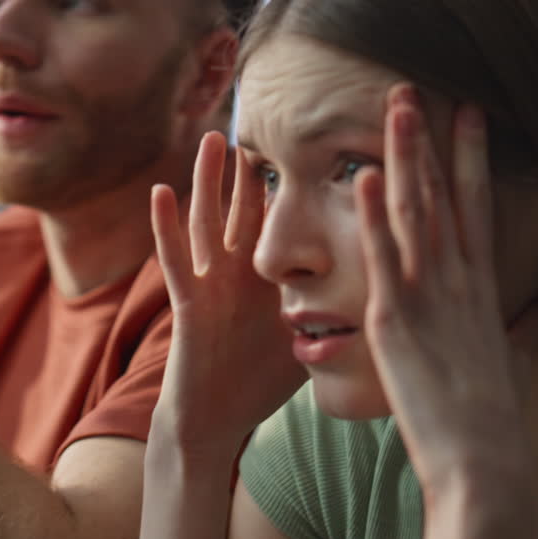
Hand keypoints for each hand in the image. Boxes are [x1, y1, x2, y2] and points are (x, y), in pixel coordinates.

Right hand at [150, 132, 305, 459]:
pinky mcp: (188, 304)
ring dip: (207, 181)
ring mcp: (209, 284)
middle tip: (263, 117)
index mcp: (266, 278)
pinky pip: (175, 260)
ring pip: (209, 222)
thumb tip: (377, 294)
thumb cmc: (257, 382)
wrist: (215, 421)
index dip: (294, 185)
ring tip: (211, 139)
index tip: (316, 145)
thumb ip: (330, 310)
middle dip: (252, 168)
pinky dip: (166, 227)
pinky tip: (160, 193)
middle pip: (245, 209)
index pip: (283, 221)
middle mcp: (236, 273)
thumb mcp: (302, 337)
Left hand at [355, 85, 537, 495]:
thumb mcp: (513, 363)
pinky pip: (384, 256)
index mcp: (480, 288)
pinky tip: (365, 175)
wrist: (483, 464)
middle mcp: (458, 282)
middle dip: (427, 139)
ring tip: (392, 106)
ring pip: (415, 212)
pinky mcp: (396, 320)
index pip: (475, 206)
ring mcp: (428, 297)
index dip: (470, 157)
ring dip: (403, 156)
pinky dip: (374, 215)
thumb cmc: (493, 422)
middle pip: (443, 195)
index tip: (467, 112)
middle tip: (412, 86)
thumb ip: (526, 329)